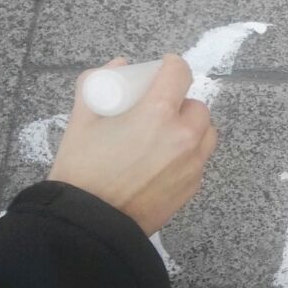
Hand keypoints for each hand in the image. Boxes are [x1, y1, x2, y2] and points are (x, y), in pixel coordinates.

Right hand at [49, 55, 217, 235]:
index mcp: (157, 114)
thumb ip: (98, 84)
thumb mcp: (82, 120)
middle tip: (158, 109)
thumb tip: (119, 65)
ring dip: (191, 128)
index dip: (172, 65)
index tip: (165, 66)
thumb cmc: (82, 170)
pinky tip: (164, 161)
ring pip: (206, 134)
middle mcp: (183, 137)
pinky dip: (188, 154)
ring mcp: (192, 164)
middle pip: (197, 106)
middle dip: (180, 103)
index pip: (180, 74)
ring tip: (166, 135)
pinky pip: (200, 160)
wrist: (91, 223)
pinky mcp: (193, 186)